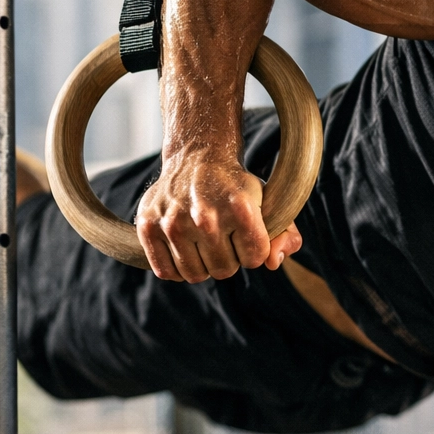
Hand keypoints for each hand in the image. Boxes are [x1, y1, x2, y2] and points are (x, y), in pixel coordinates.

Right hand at [134, 149, 301, 281]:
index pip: (254, 259)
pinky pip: (166, 272)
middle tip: (224, 237)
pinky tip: (185, 249)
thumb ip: (285, 235)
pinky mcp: (148, 227)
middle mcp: (206, 216)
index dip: (253, 251)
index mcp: (240, 208)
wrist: (197, 158)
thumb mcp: (269, 203)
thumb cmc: (236, 188)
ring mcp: (173, 222)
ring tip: (205, 242)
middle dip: (229, 259)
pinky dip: (177, 269)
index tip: (247, 236)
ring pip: (195, 275)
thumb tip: (273, 263)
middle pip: (224, 271)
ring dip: (203, 265)